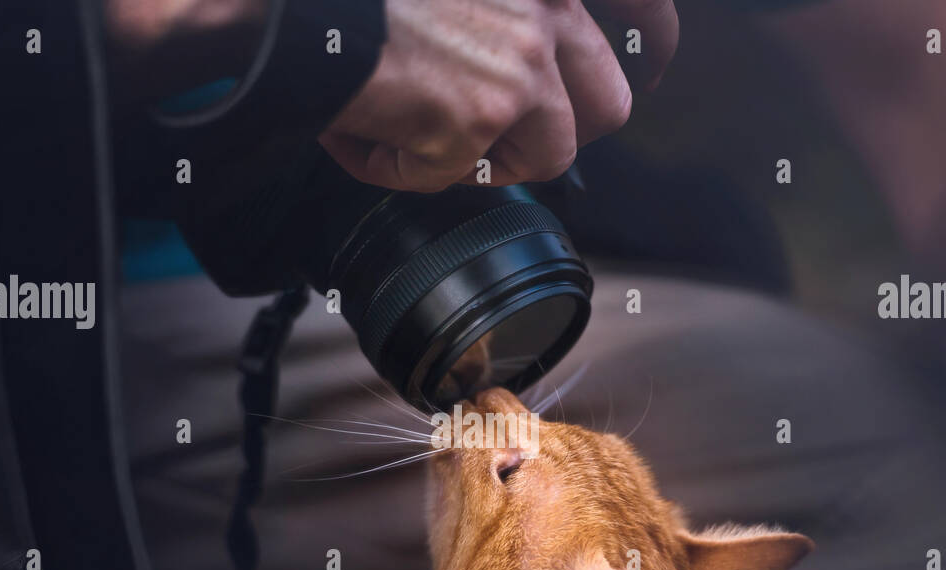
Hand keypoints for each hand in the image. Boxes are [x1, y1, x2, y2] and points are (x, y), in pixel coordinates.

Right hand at [320, 0, 677, 191]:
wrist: (294, 6)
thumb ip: (496, 12)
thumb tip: (511, 67)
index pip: (644, 9)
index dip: (652, 45)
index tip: (648, 64)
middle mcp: (547, 6)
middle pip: (611, 104)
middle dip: (564, 131)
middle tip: (510, 130)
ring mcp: (519, 66)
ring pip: (548, 156)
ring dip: (492, 160)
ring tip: (426, 136)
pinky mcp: (476, 118)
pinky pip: (458, 176)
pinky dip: (405, 167)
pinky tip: (369, 134)